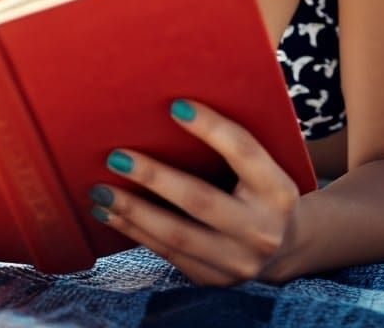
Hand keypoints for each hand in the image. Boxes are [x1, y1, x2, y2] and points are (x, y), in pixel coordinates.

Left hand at [88, 99, 301, 285]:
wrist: (283, 246)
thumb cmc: (258, 187)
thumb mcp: (262, 165)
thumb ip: (231, 140)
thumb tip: (176, 102)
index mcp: (278, 190)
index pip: (244, 152)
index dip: (211, 128)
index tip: (175, 104)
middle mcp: (262, 230)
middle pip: (201, 200)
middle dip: (154, 177)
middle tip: (115, 157)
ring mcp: (238, 262)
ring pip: (177, 236)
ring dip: (133, 211)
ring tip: (100, 191)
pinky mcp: (215, 280)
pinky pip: (168, 255)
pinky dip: (134, 232)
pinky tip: (110, 214)